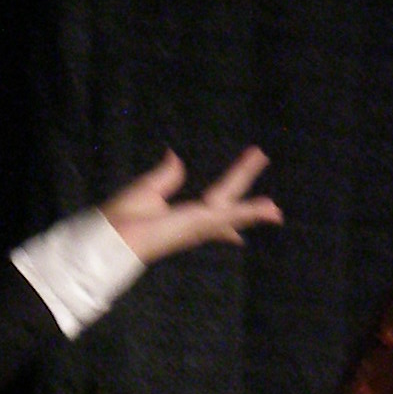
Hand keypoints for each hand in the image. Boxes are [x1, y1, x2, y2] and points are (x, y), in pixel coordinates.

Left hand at [101, 148, 280, 262]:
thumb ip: (165, 175)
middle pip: (229, 214)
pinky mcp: (201, 222)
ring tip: (276, 209)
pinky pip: (232, 213)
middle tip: (273, 209)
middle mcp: (194, 226)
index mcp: (182, 219)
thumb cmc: (123, 217)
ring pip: (234, 213)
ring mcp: (200, 226)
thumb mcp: (147, 189)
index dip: (227, 226)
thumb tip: (174, 156)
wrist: (116, 234)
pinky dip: (252, 210)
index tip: (238, 236)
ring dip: (256, 209)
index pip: (212, 221)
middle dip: (249, 209)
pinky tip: (270, 208)